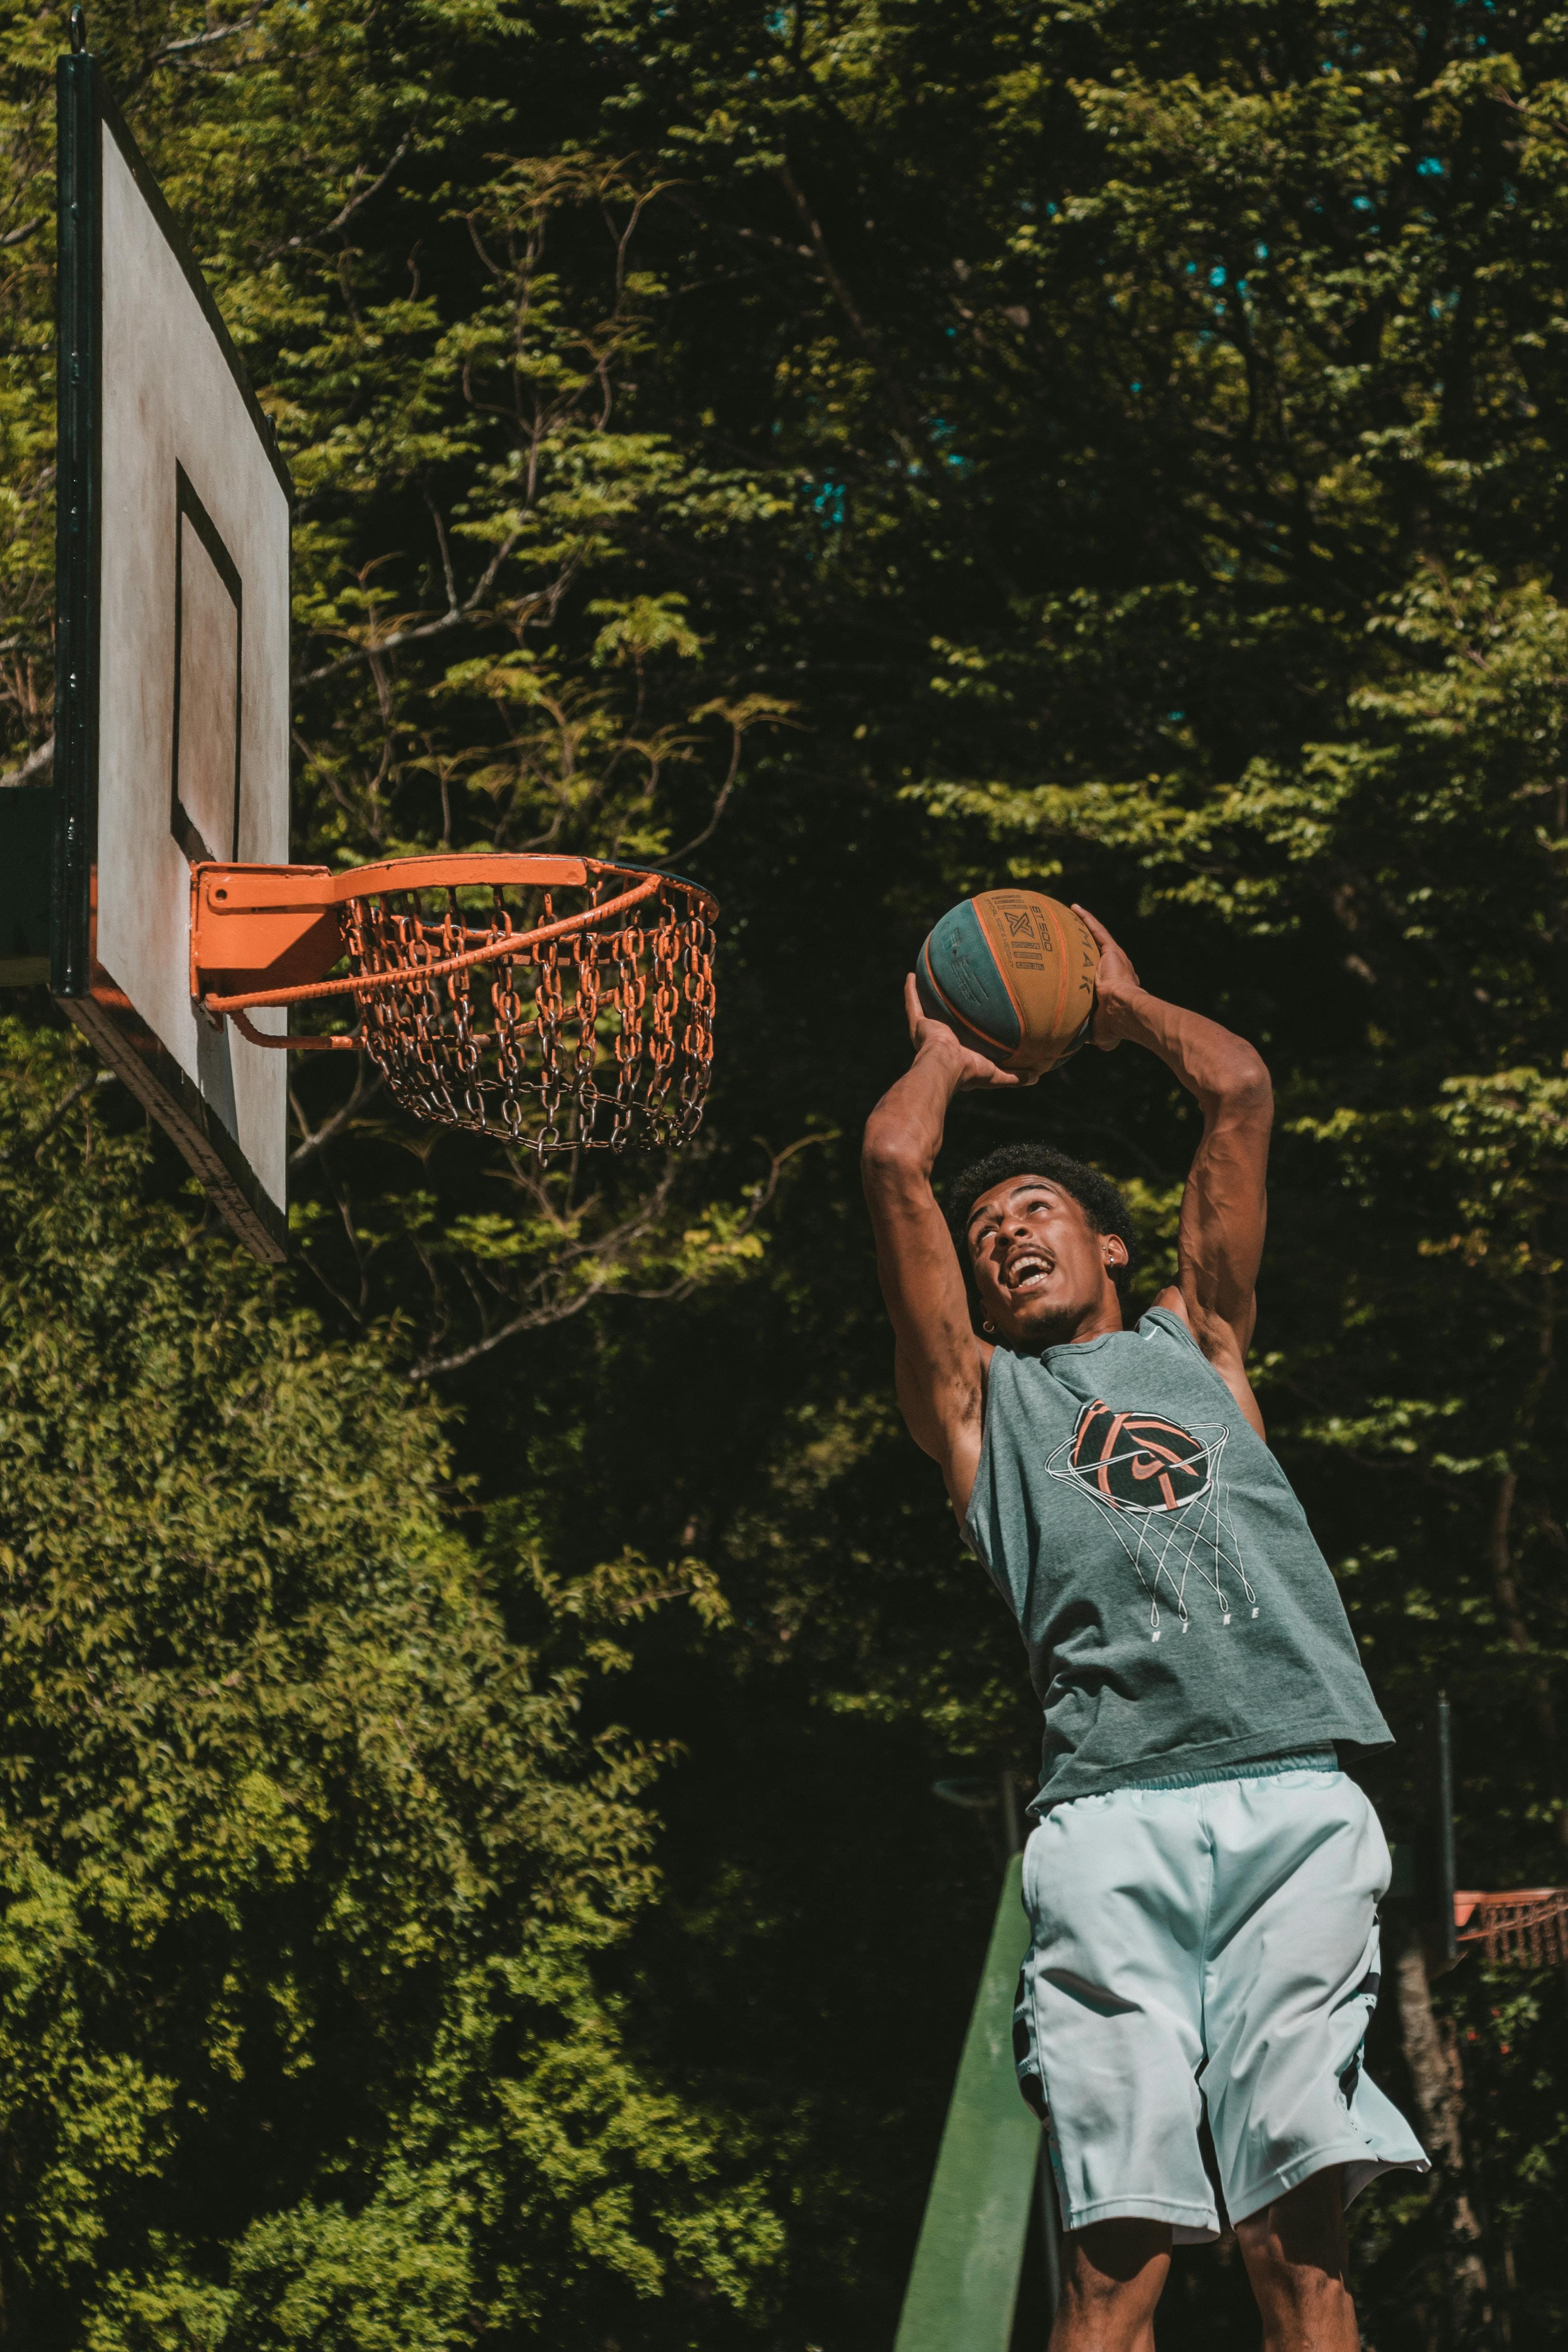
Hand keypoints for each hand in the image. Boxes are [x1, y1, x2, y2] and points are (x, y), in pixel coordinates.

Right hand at [903, 973, 1028, 1088]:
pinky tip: (911, 975)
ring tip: (928, 977)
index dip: (967, 1028)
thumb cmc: (970, 1071)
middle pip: (943, 1018)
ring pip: (925, 1008)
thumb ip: (1015, 1076)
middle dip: (945, 1007)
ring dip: (925, 995)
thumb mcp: (996, 1074)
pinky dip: (910, 991)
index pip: (962, 1037)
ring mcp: (928, 1031)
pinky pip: (913, 1004)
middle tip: (954, 990)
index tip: (975, 1015)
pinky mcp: (919, 1025)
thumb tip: (1037, 1076)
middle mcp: (941, 1039)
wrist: (947, 1066)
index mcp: (956, 1051)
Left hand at [1072, 907, 1141, 1051]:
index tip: (1074, 971)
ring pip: (1095, 940)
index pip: (1098, 979)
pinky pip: (1097, 931)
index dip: (1087, 974)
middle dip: (1083, 948)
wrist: (1123, 1012)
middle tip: (1067, 940)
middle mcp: (1116, 972)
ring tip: (1068, 917)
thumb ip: (1084, 1032)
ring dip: (1083, 928)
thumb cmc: (1112, 1026)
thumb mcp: (1096, 1031)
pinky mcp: (1112, 952)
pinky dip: (1086, 919)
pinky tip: (1075, 909)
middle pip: (1095, 956)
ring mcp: (1114, 960)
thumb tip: (1069, 1044)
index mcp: (1114, 990)